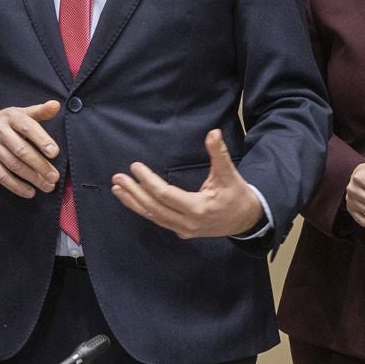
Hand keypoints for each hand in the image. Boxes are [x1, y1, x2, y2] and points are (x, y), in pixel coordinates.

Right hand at [0, 101, 61, 197]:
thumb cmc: (3, 122)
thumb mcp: (18, 113)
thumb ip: (39, 111)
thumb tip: (56, 105)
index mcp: (11, 117)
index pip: (27, 127)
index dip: (41, 140)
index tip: (54, 152)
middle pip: (21, 150)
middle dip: (39, 165)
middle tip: (54, 176)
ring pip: (13, 165)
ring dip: (32, 178)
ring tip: (47, 186)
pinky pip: (2, 176)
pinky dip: (16, 186)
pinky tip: (30, 192)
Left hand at [111, 129, 262, 238]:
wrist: (247, 220)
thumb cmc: (237, 195)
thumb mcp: (229, 174)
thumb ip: (219, 154)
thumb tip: (213, 132)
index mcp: (197, 208)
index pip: (165, 195)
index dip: (148, 181)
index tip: (135, 167)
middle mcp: (187, 223)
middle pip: (153, 208)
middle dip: (133, 192)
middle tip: (117, 178)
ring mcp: (184, 229)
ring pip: (153, 217)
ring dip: (133, 203)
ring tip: (117, 189)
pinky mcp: (183, 231)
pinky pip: (159, 221)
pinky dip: (143, 210)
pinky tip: (132, 201)